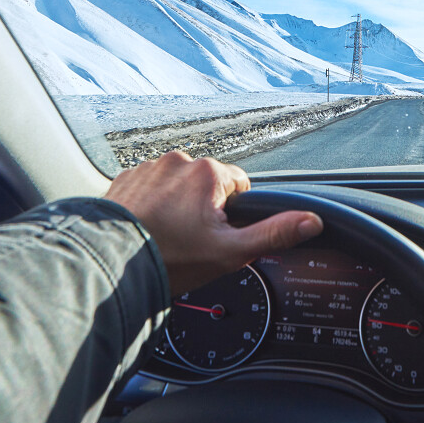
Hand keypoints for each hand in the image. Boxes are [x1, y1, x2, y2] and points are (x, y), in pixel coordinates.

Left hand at [104, 151, 323, 294]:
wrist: (112, 262)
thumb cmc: (170, 258)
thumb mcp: (231, 252)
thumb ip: (274, 233)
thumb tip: (311, 221)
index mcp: (207, 171)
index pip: (239, 186)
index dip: (233, 215)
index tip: (215, 235)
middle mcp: (177, 160)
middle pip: (207, 186)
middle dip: (203, 210)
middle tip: (189, 241)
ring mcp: (147, 167)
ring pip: (177, 187)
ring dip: (176, 206)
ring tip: (165, 236)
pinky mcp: (125, 179)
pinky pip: (149, 189)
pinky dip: (151, 205)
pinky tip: (147, 228)